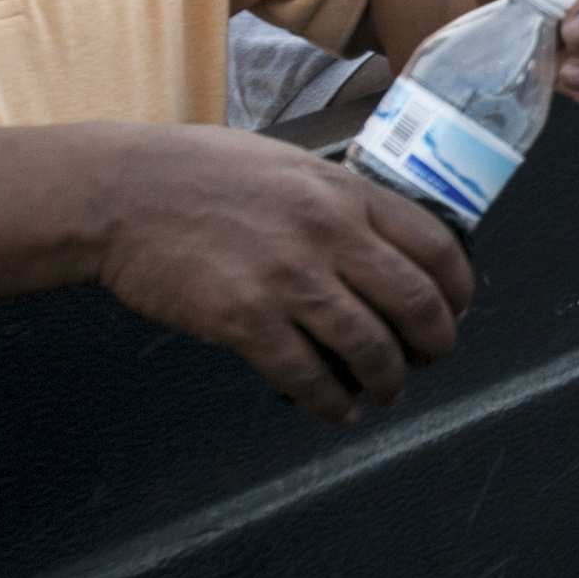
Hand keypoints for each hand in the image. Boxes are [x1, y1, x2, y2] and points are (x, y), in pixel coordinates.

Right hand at [88, 122, 475, 424]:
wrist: (121, 193)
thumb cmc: (199, 172)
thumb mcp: (288, 166)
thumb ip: (336, 202)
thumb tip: (376, 243)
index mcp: (344, 192)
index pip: (434, 245)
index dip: (457, 289)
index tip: (455, 310)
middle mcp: (329, 234)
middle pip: (415, 303)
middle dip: (434, 343)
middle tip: (429, 359)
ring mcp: (288, 280)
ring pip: (370, 347)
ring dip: (388, 380)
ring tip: (385, 391)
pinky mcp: (245, 320)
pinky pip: (306, 376)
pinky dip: (330, 402)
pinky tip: (336, 410)